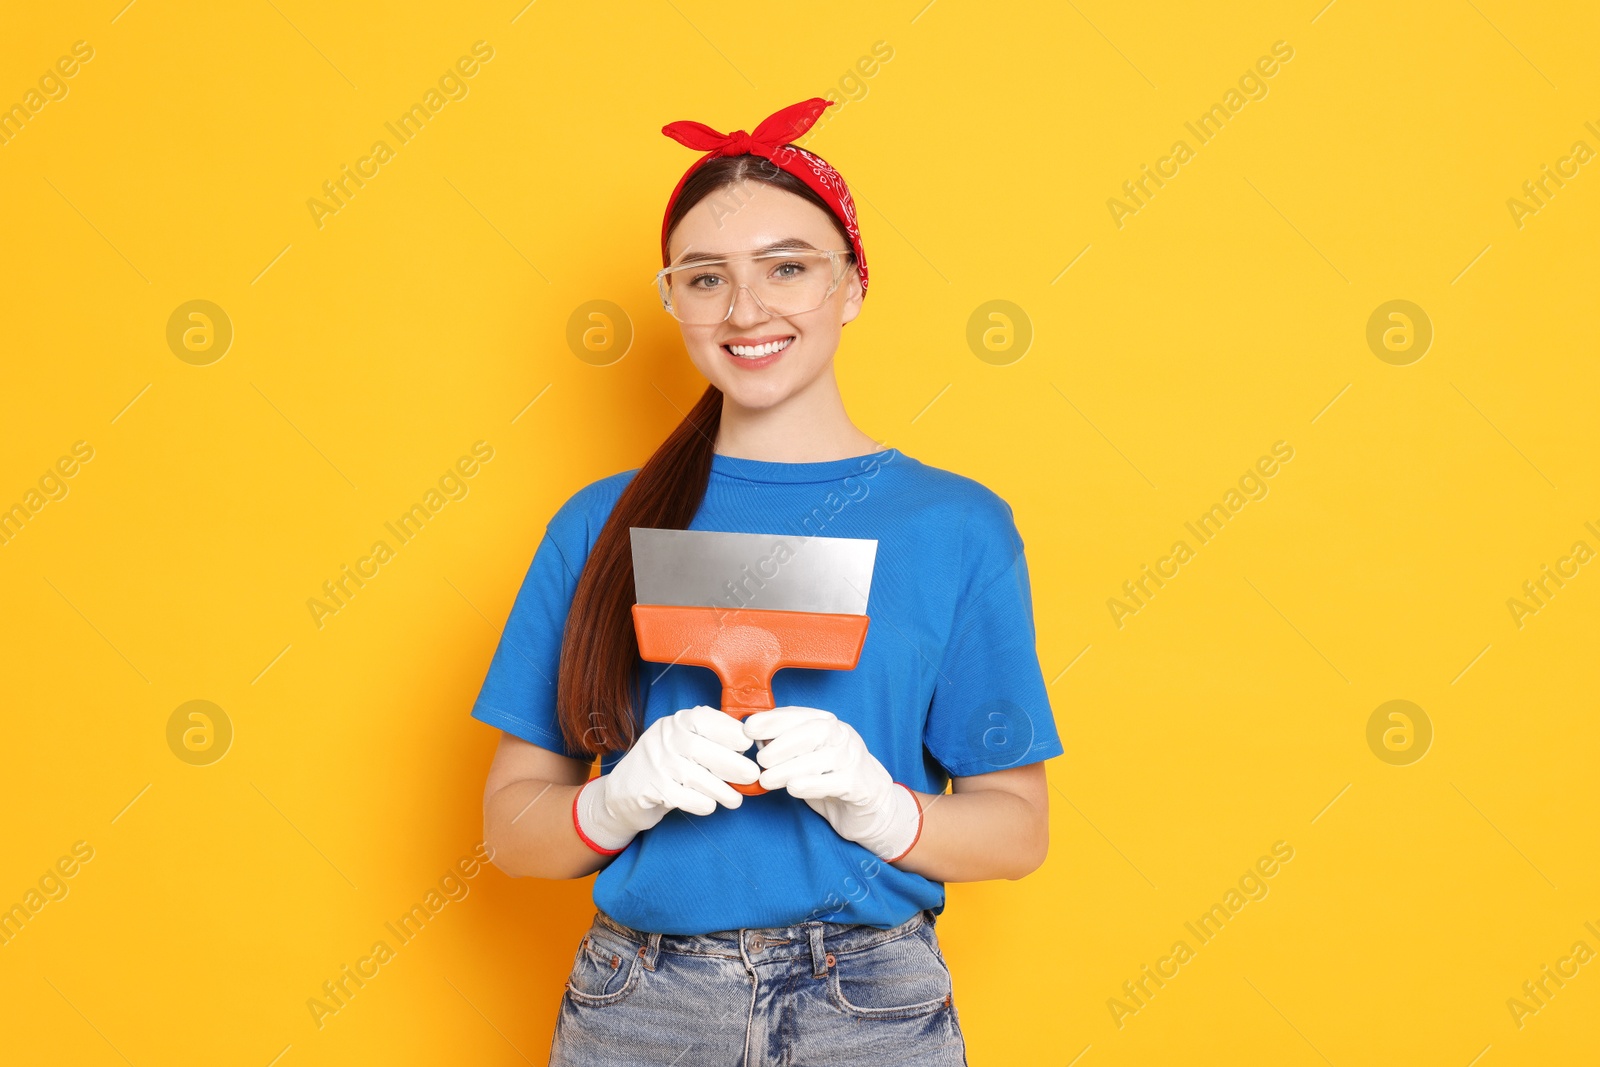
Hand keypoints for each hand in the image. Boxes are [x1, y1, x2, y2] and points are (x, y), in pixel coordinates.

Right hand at [574, 705, 759, 853]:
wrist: (622, 792)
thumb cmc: (665, 765)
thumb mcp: (683, 742)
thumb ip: (709, 739)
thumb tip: (747, 745)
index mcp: (676, 722)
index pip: (704, 719)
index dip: (729, 731)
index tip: (748, 744)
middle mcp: (663, 738)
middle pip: (701, 749)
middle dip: (732, 764)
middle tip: (752, 775)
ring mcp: (654, 763)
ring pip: (694, 776)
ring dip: (721, 790)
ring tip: (736, 799)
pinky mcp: (649, 789)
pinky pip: (682, 797)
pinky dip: (701, 803)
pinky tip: (709, 805)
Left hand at [742, 706, 922, 861]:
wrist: (868, 807)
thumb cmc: (830, 779)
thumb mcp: (805, 758)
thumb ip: (784, 748)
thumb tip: (754, 740)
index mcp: (828, 724)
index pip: (799, 715)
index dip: (773, 720)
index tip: (749, 728)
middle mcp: (843, 737)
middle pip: (815, 731)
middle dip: (783, 743)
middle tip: (761, 760)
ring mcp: (853, 760)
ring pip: (823, 758)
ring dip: (790, 768)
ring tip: (767, 780)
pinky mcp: (859, 785)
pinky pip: (834, 782)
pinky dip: (811, 784)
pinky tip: (793, 788)